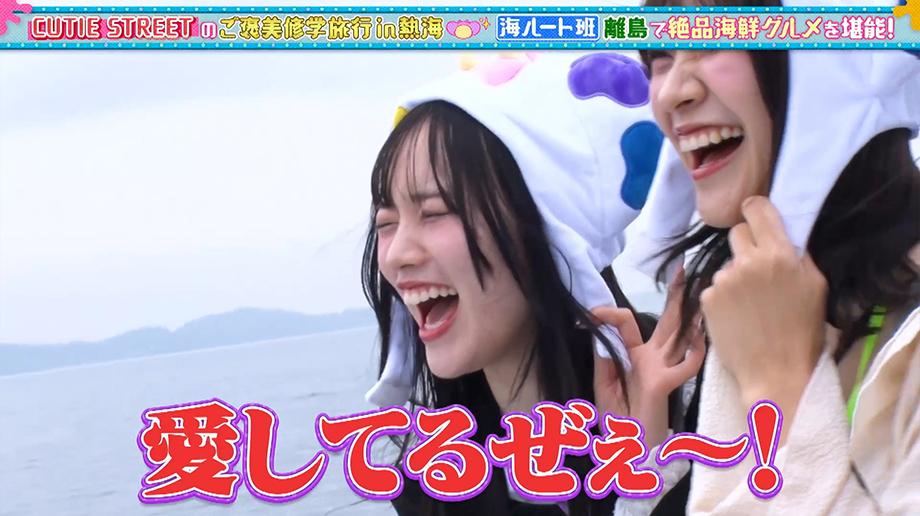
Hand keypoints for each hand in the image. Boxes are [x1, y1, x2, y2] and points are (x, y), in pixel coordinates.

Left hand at [593, 267, 705, 447]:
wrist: (629, 454)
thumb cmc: (619, 422)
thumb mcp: (604, 386)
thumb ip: (605, 358)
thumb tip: (602, 330)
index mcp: (635, 358)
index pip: (626, 325)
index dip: (610, 314)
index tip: (591, 312)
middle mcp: (651, 359)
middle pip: (665, 321)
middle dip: (674, 295)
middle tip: (683, 267)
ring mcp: (661, 370)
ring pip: (678, 335)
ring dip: (690, 313)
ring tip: (701, 289)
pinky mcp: (665, 384)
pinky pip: (684, 366)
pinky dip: (693, 354)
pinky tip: (700, 339)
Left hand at [700, 196, 827, 434]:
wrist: (777, 372)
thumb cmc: (803, 332)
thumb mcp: (815, 286)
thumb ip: (798, 255)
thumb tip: (783, 233)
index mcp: (779, 253)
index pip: (756, 208)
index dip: (755, 210)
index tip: (756, 217)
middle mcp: (748, 261)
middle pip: (737, 232)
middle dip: (747, 245)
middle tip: (759, 271)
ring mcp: (724, 280)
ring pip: (727, 264)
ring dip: (736, 276)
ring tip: (750, 305)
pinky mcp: (708, 298)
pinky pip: (715, 286)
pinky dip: (724, 297)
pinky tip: (737, 316)